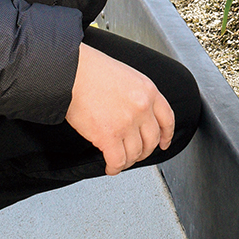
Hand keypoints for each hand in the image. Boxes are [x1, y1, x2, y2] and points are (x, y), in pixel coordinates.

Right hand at [66, 42, 175, 174]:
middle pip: (152, 140)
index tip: (164, 142)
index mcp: (148, 91)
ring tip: (120, 160)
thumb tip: (135, 115)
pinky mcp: (108, 136)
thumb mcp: (126, 76)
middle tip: (137, 154)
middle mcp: (142, 108)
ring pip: (135, 153)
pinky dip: (114, 168)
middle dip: (144, 151)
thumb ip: (136, 95)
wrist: (71, 72)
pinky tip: (110, 167)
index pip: (166, 118)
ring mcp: (127, 123)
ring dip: (128, 161)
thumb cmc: (91, 70)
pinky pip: (118, 161)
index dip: (166, 135)